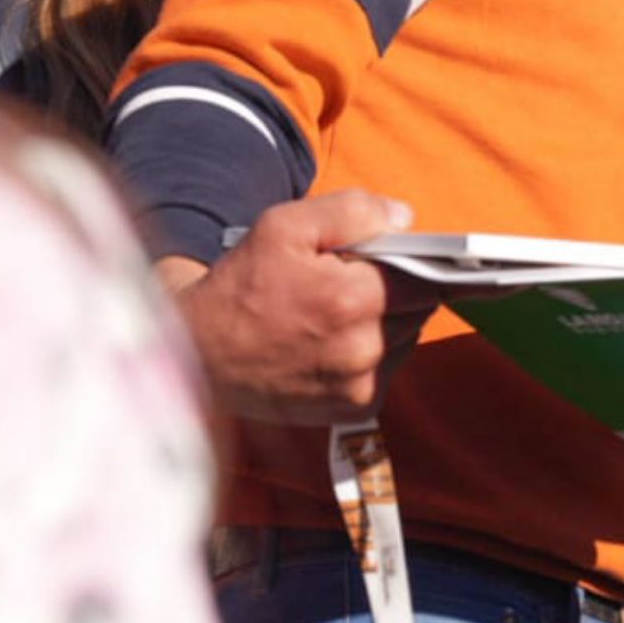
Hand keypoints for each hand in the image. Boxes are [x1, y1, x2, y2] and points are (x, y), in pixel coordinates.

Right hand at [161, 188, 419, 427]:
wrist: (200, 356)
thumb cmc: (241, 285)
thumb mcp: (285, 225)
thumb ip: (353, 211)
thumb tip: (405, 219)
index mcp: (350, 301)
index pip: (423, 274)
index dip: (407, 259)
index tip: (385, 255)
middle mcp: (361, 351)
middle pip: (418, 306)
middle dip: (395, 288)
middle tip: (349, 280)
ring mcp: (358, 387)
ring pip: (405, 337)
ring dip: (385, 321)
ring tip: (337, 311)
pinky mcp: (352, 411)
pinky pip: (386, 368)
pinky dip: (371, 351)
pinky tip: (334, 340)